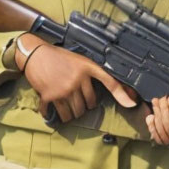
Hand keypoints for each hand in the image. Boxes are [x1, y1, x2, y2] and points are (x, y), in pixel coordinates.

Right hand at [17, 34, 136, 122]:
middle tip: (74, 99)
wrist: (36, 53)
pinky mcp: (50, 96)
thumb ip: (94, 74)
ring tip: (65, 105)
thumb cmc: (60, 57)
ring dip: (69, 114)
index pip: (110, 82)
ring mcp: (64, 88)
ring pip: (74, 113)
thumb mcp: (80, 61)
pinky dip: (52, 115)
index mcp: (88, 68)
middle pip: (88, 105)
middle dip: (82, 106)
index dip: (121, 94)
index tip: (132, 104)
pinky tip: (50, 111)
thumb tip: (111, 89)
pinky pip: (56, 114)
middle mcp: (78, 78)